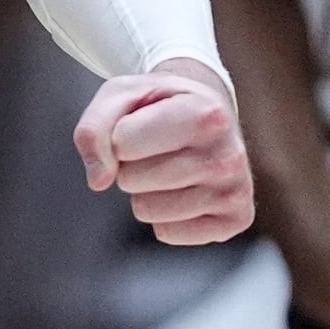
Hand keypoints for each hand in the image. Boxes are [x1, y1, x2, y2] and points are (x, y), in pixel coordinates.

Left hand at [74, 59, 253, 243]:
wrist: (208, 115)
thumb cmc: (158, 105)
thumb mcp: (120, 96)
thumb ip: (94, 129)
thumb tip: (98, 181)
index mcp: (206, 113)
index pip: (121, 143)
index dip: (119, 134)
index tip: (142, 122)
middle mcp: (229, 155)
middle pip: (131, 179)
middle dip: (130, 164)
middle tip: (157, 147)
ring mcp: (235, 191)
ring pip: (146, 210)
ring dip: (145, 190)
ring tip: (170, 165)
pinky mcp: (234, 221)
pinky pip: (166, 232)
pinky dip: (163, 215)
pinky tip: (185, 189)